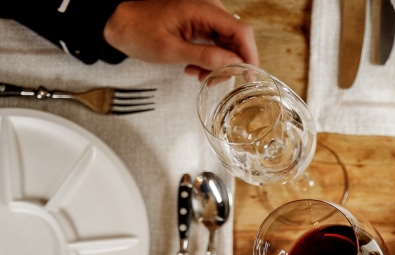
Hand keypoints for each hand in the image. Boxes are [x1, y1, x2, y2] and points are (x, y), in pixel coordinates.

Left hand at [103, 0, 258, 79]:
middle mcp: (208, 9)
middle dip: (232, 64)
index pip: (241, 31)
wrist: (118, 22)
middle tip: (215, 80)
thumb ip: (205, 57)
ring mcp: (205, 16)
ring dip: (220, 64)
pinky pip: (217, 42)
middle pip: (237, 38)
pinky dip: (212, 59)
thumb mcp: (171, 50)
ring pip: (228, 43)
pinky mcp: (200, 23)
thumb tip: (234, 65)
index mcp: (202, 9)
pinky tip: (197, 68)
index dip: (249, 55)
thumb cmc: (138, 31)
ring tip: (200, 76)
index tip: (249, 76)